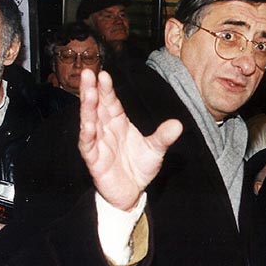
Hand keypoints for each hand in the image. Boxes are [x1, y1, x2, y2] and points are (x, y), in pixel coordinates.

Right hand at [78, 70, 182, 210]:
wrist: (133, 192)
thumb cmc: (140, 167)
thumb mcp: (156, 150)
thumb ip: (164, 137)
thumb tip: (178, 124)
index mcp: (118, 122)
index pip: (110, 102)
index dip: (106, 89)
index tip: (103, 74)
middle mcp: (105, 130)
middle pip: (96, 106)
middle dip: (91, 90)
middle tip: (88, 73)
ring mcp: (98, 144)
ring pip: (89, 122)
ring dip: (87, 107)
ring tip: (87, 92)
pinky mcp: (94, 160)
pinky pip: (88, 145)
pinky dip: (87, 134)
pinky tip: (88, 124)